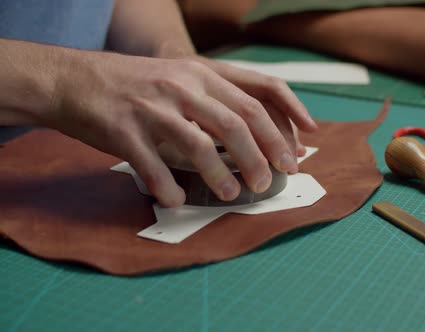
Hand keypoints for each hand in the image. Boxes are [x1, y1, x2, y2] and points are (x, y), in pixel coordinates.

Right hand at [48, 50, 316, 206]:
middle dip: (263, 156)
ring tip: (234, 195)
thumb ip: (216, 97)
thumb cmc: (135, 84)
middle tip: (270, 181)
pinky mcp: (124, 131)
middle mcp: (183, 86)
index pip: (260, 91)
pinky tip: (176, 200)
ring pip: (201, 145)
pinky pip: (154, 167)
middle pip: (238, 122)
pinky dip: (169, 188)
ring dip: (223, 176)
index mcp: (202, 72)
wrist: (74, 78)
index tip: (304, 145)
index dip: (289, 118)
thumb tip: (256, 133)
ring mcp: (153, 108)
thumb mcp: (180, 76)